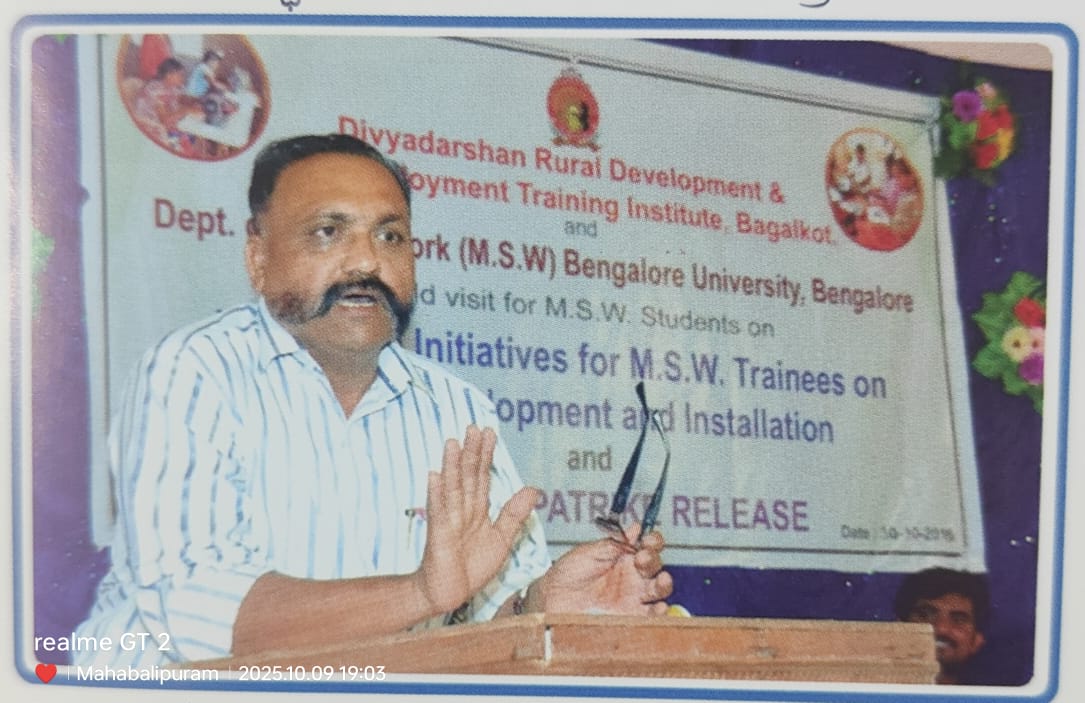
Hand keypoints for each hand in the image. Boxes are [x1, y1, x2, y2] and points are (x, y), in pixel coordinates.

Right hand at [415, 426, 538, 614]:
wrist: (448, 594)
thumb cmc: (471, 567)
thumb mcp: (501, 539)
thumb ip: (514, 514)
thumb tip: (533, 488)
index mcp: (477, 510)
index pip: (482, 476)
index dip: (485, 455)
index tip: (489, 432)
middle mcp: (462, 510)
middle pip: (467, 476)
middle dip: (470, 452)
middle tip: (473, 427)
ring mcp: (448, 521)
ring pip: (452, 488)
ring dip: (451, 465)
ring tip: (452, 443)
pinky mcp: (438, 536)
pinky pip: (438, 513)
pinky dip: (436, 495)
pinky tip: (434, 476)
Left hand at [531, 522, 672, 615]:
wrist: (550, 601)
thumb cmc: (566, 574)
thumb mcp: (588, 553)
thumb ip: (612, 544)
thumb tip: (635, 528)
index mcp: (624, 557)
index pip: (648, 546)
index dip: (653, 541)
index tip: (650, 540)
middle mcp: (632, 577)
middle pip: (656, 566)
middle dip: (653, 560)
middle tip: (641, 558)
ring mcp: (633, 598)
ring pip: (659, 590)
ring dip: (664, 584)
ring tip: (660, 580)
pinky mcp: (630, 618)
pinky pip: (651, 616)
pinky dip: (660, 613)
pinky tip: (659, 607)